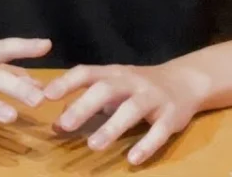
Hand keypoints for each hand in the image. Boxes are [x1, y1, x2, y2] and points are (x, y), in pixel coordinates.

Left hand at [43, 63, 206, 165]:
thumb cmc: (138, 87)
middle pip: (107, 89)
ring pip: (132, 109)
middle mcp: (132, 81)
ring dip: (112, 127)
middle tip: (65, 124)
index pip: (87, 72)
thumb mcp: (112, 88)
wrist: (185, 81)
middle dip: (84, 105)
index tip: (45, 96)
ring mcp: (153, 97)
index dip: (66, 82)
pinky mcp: (172, 115)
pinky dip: (147, 144)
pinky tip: (133, 159)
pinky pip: (160, 130)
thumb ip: (84, 103)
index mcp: (114, 73)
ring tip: (93, 145)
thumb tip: (55, 125)